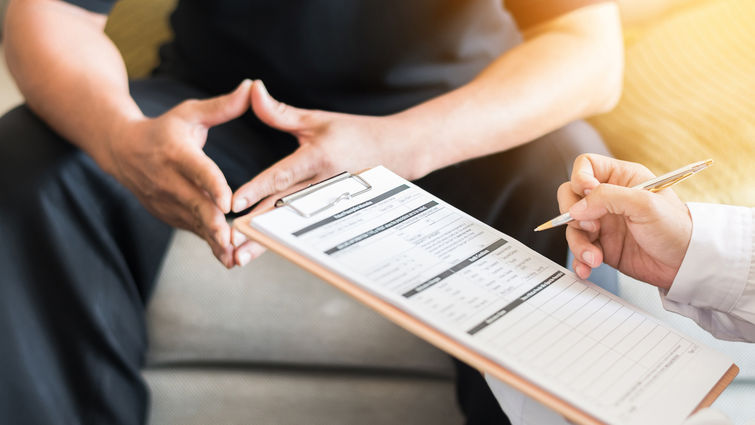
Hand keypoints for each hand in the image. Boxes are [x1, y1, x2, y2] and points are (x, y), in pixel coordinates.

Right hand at [102, 80, 252, 267]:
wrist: (122, 150)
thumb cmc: (165, 129)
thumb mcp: (190, 113)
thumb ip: (223, 106)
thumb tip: (253, 86)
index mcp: (177, 153)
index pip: (198, 170)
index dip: (212, 186)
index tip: (227, 201)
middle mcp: (169, 180)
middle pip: (195, 205)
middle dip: (213, 225)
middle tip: (232, 240)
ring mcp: (166, 201)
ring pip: (194, 223)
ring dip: (213, 241)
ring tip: (233, 258)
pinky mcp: (167, 215)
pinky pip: (191, 230)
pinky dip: (207, 242)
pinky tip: (226, 256)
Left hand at [230, 80, 424, 265]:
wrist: (397, 152)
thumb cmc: (355, 133)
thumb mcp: (317, 120)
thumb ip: (280, 112)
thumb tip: (252, 88)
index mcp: (317, 158)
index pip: (282, 176)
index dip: (258, 189)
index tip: (235, 203)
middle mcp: (323, 185)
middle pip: (283, 209)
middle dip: (255, 228)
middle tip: (228, 242)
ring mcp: (329, 203)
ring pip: (290, 226)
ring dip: (265, 242)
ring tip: (238, 257)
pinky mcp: (333, 212)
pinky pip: (303, 229)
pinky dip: (282, 241)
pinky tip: (262, 251)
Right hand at [557, 154, 692, 288]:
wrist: (687, 264)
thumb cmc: (675, 228)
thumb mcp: (644, 204)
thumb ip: (607, 198)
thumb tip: (576, 208)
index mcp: (622, 178)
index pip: (586, 165)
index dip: (580, 178)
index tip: (587, 195)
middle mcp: (609, 198)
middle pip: (571, 196)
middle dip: (573, 213)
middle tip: (592, 227)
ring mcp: (603, 222)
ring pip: (572, 225)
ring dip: (578, 243)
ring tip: (594, 257)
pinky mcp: (602, 245)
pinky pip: (579, 248)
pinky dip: (579, 259)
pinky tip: (587, 268)